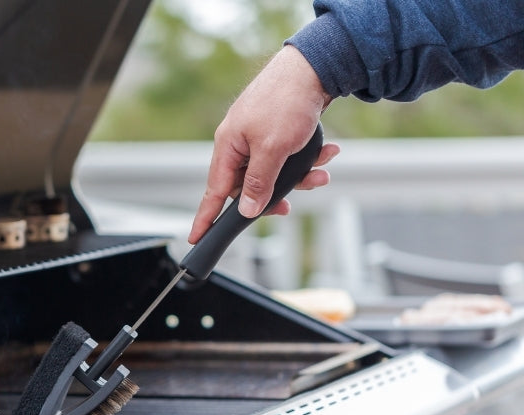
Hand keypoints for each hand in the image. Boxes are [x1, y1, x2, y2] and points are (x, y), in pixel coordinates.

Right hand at [189, 46, 337, 243]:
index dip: (205, 218)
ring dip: (299, 177)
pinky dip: (307, 159)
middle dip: (275, 195)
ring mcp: (258, 137)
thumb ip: (258, 183)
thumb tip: (246, 210)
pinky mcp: (277, 131)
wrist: (313, 67)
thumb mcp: (272, 149)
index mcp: (228, 146)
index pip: (214, 192)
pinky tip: (327, 152)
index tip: (196, 238)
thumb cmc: (286, 101)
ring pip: (274, 173)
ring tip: (320, 173)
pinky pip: (287, 158)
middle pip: (249, 186)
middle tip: (288, 207)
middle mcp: (239, 143)